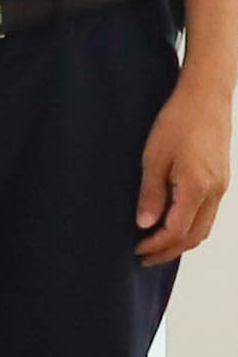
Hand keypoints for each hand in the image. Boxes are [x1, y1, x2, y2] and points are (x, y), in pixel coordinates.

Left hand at [148, 71, 233, 265]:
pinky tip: (173, 224)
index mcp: (197, 188)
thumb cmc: (177, 122)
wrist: (206, 98)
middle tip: (144, 258)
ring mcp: (221, 187)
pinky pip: (208, 214)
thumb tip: (145, 224)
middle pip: (194, 236)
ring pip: (204, 227)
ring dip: (181, 242)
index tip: (136, 250)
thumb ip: (151, 193)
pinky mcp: (221, 180)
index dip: (156, 245)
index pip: (176, 231)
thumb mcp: (154, 157)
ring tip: (156, 246)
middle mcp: (214, 192)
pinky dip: (191, 226)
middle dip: (169, 251)